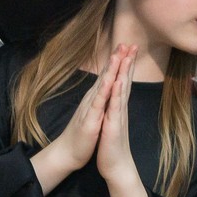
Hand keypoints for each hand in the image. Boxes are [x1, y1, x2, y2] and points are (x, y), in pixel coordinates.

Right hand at [44, 45, 123, 172]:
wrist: (68, 153)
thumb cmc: (82, 135)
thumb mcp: (95, 114)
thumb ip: (100, 101)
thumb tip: (105, 90)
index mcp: (97, 99)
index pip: (109, 77)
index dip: (118, 62)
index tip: (128, 48)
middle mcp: (93, 99)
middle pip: (106, 75)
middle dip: (117, 59)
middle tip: (126, 43)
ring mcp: (91, 108)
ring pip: (102, 85)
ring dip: (110, 70)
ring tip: (118, 55)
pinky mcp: (90, 120)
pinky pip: (97, 103)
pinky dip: (104, 92)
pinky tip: (109, 82)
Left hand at [97, 45, 138, 187]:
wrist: (116, 168)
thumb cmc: (112, 146)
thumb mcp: (112, 124)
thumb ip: (114, 110)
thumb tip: (115, 99)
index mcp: (117, 108)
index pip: (122, 83)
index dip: (124, 66)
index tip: (127, 50)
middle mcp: (120, 109)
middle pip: (124, 82)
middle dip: (127, 63)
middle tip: (132, 44)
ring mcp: (118, 117)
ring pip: (121, 91)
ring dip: (123, 73)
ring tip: (126, 56)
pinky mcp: (114, 127)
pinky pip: (115, 108)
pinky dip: (116, 95)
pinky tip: (117, 83)